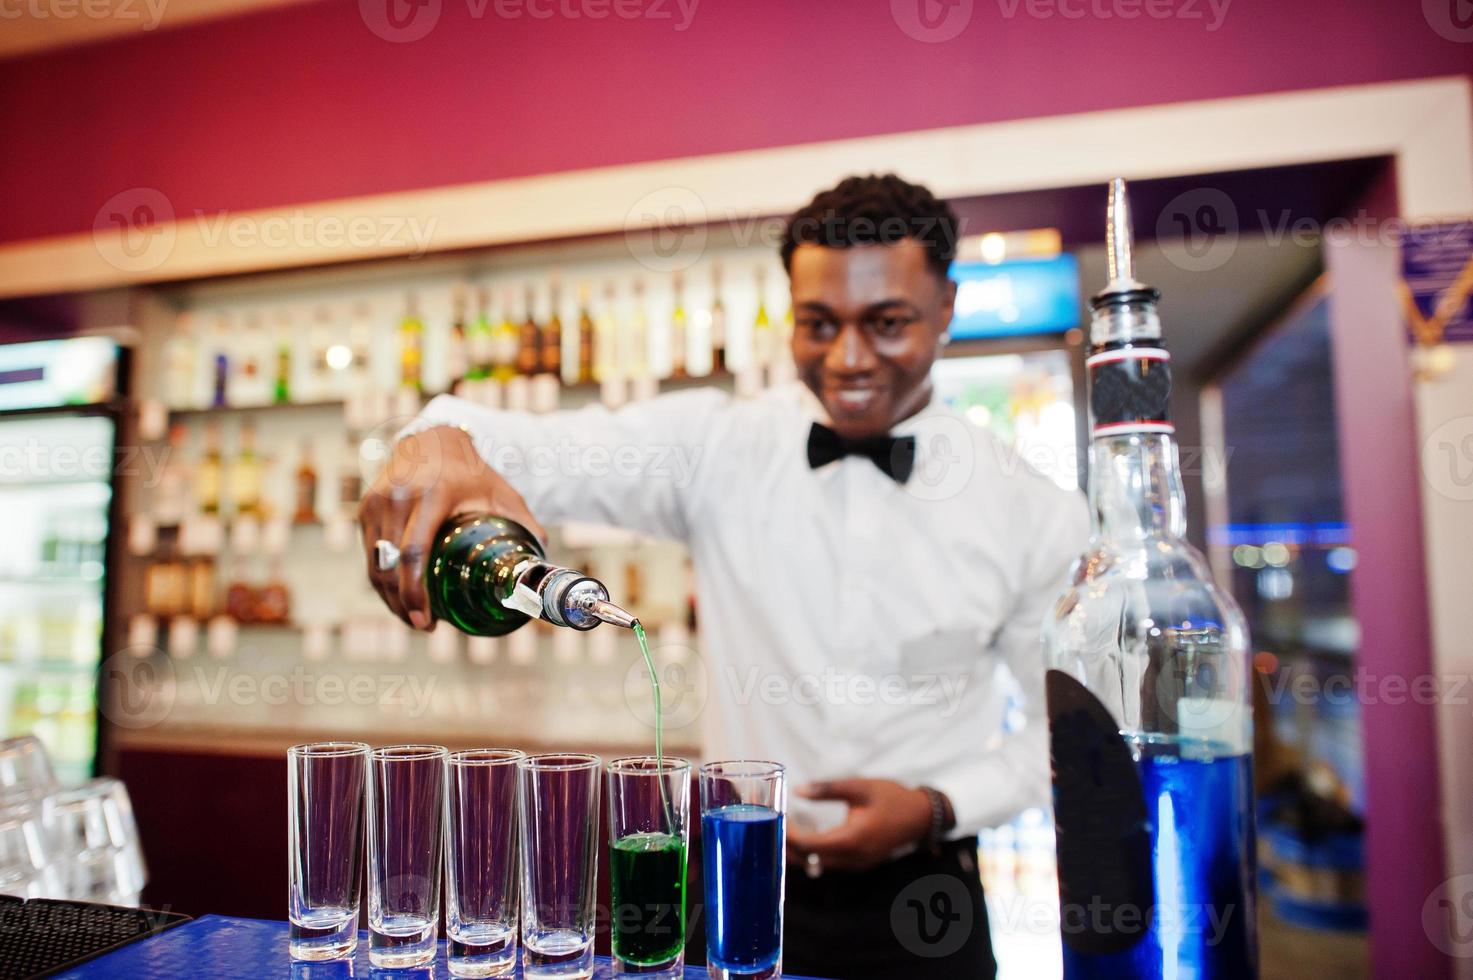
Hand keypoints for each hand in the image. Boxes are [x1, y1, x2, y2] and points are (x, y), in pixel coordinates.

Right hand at [358, 425, 544, 629]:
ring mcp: (377, 502)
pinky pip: (370, 554)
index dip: (414, 592)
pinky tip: (399, 595)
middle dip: (402, 603)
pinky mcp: (365, 508)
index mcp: (432, 494)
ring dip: (390, 597)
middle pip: (390, 566)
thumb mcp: (502, 494)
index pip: (414, 552)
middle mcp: (398, 497)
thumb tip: (542, 564)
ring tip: (413, 617)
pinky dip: (382, 579)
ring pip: (375, 565)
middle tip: (424, 626)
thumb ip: (524, 525)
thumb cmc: (473, 472)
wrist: (434, 438)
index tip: (424, 620)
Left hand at [785, 779, 935, 872]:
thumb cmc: (892, 798)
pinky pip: (831, 863)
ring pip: (820, 864)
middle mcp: (853, 858)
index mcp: (852, 839)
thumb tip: (798, 790)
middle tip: (773, 827)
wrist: (921, 816)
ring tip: (785, 832)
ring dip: (801, 852)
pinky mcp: (860, 863)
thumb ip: (828, 789)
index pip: (811, 844)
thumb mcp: (860, 787)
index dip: (791, 835)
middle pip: (812, 859)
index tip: (777, 820)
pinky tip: (806, 839)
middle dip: (790, 846)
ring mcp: (857, 864)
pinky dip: (815, 854)